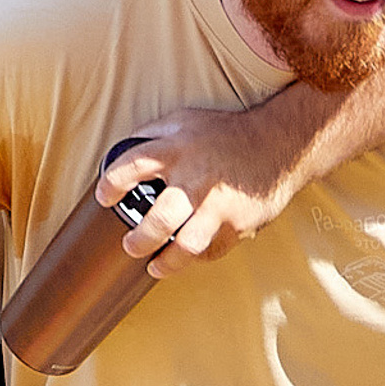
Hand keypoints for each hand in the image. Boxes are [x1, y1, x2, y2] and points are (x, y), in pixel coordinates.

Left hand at [98, 99, 312, 278]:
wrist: (279, 143)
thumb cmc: (227, 133)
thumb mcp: (185, 120)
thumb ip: (153, 135)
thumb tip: (123, 151)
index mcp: (176, 150)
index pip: (131, 168)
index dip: (111, 185)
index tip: (105, 198)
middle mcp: (195, 179)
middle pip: (159, 220)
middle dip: (139, 239)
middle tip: (131, 245)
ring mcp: (219, 204)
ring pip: (187, 245)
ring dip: (166, 262)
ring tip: (154, 265)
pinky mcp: (239, 223)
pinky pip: (212, 250)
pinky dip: (197, 256)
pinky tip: (187, 256)